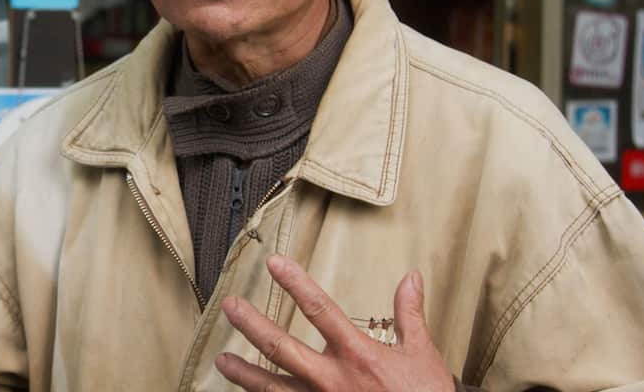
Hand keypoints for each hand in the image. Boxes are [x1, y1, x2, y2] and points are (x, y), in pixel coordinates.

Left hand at [217, 255, 452, 391]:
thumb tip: (410, 277)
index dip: (296, 283)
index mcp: (358, 355)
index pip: (320, 309)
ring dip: (244, 374)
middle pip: (282, 347)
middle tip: (230, 306)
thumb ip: (409, 315)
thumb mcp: (422, 355)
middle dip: (252, 326)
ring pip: (272, 388)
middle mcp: (333, 380)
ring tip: (221, 361)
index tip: (274, 263)